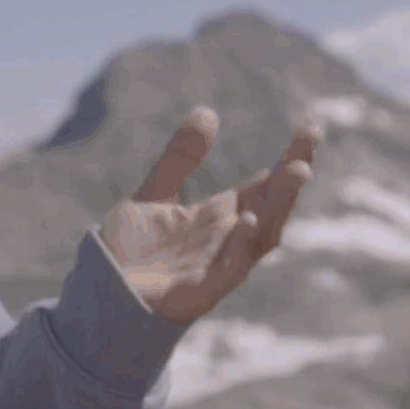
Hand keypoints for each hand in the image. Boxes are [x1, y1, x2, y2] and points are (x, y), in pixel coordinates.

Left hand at [99, 108, 319, 323]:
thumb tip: (208, 111)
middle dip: (292, 179)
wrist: (99, 297)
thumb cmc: (130, 252)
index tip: (310, 128)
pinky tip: (248, 220)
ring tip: (295, 172)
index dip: (289, 158)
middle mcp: (227, 240)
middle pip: (271, 207)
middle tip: (308, 147)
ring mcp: (218, 265)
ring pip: (261, 237)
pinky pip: (229, 269)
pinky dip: (241, 245)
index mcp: (220, 217)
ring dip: (280, 207)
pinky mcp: (201, 290)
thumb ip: (180, 159)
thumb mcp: (154, 194)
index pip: (264, 185)